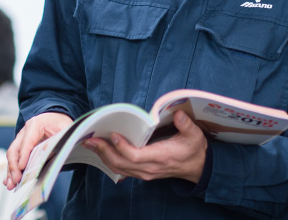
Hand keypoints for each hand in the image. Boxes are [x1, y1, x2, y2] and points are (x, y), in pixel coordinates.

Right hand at [4, 112, 72, 189]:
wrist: (56, 118)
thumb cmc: (60, 123)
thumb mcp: (66, 128)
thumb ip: (67, 137)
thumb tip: (74, 146)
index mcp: (35, 125)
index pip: (27, 141)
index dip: (24, 154)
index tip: (22, 167)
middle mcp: (24, 132)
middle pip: (15, 149)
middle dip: (14, 166)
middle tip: (16, 180)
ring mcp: (21, 141)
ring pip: (12, 156)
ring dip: (10, 171)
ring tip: (10, 185)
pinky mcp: (21, 149)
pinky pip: (14, 160)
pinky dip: (11, 171)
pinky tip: (8, 181)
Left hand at [81, 111, 206, 182]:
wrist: (198, 167)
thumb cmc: (194, 149)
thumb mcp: (194, 135)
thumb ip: (186, 125)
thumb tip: (178, 113)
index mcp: (161, 157)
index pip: (136, 156)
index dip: (123, 147)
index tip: (113, 135)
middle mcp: (150, 168)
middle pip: (121, 163)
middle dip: (104, 151)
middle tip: (89, 139)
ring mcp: (145, 173)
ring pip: (119, 168)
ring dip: (103, 156)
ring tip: (90, 144)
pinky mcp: (142, 173)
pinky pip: (122, 170)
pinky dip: (109, 161)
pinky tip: (102, 152)